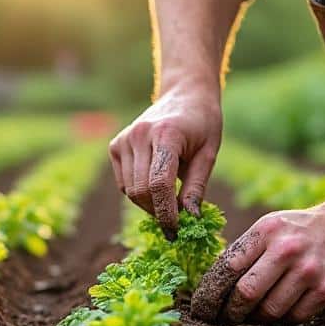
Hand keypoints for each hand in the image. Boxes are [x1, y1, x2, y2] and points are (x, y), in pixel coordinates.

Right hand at [109, 86, 221, 236]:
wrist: (185, 94)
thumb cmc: (203, 124)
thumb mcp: (208, 154)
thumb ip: (196, 187)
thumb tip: (191, 219)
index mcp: (166, 134)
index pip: (159, 184)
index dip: (166, 212)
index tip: (177, 231)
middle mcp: (139, 135)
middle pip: (141, 191)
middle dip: (158, 212)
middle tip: (177, 219)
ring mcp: (124, 139)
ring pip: (130, 190)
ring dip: (149, 204)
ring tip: (169, 201)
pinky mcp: (116, 145)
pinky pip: (123, 183)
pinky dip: (138, 192)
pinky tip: (155, 185)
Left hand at [191, 203, 324, 324]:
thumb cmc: (299, 231)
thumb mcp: (270, 227)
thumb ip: (244, 252)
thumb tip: (211, 287)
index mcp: (267, 231)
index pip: (228, 268)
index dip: (210, 293)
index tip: (202, 308)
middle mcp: (288, 250)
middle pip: (246, 293)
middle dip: (230, 312)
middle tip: (223, 320)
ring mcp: (309, 272)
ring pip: (269, 311)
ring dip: (256, 319)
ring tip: (251, 317)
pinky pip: (293, 317)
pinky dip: (282, 320)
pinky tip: (278, 312)